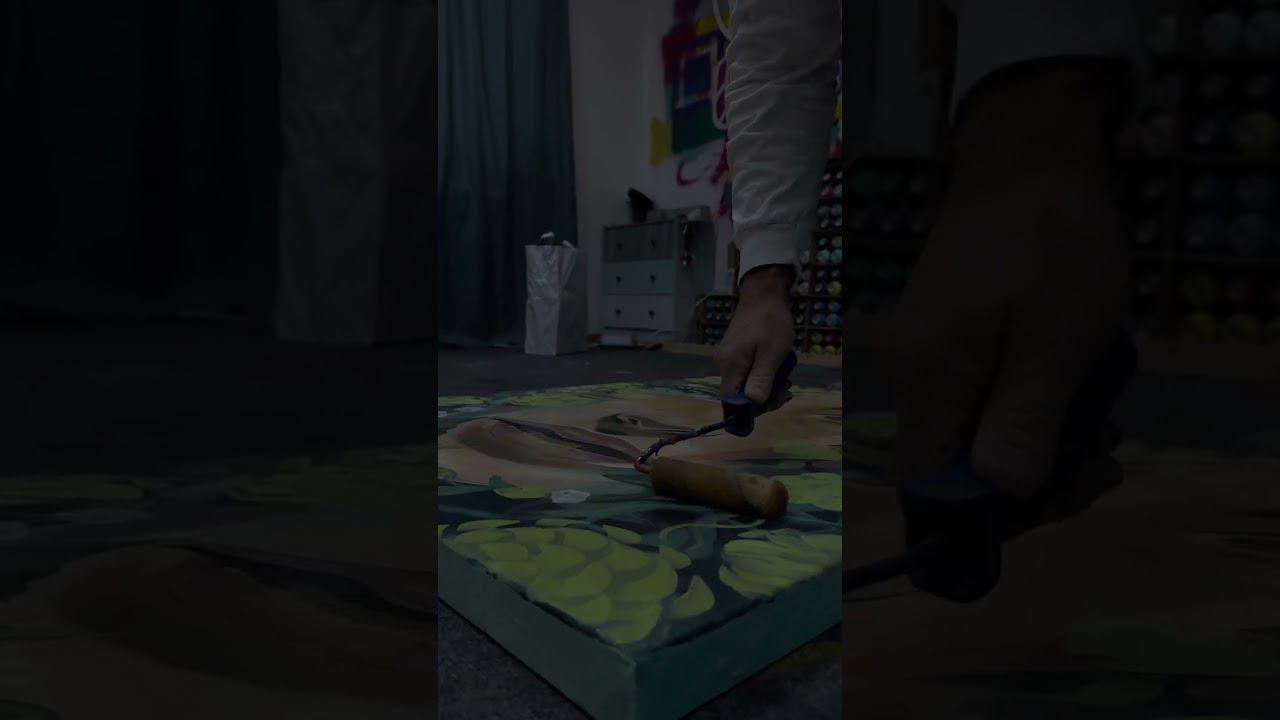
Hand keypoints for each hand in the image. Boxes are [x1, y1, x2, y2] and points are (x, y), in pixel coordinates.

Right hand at [716, 264, 795, 409]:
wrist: (763, 293)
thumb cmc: (770, 322)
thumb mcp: (772, 353)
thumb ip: (761, 379)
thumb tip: (753, 403)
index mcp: (730, 365)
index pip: (730, 401)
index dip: (749, 409)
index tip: (772, 401)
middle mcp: (723, 363)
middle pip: (737, 393)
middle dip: (762, 397)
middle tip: (786, 390)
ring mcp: (727, 356)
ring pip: (743, 382)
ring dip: (764, 385)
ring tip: (785, 378)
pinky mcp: (734, 350)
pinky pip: (745, 370)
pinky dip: (760, 373)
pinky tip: (775, 367)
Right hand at [884, 60, 1130, 502]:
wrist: (1027, 155)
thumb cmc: (1050, 244)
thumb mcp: (1057, 340)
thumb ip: (1023, 422)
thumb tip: (1000, 496)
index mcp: (929, 380)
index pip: (928, 482)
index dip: (983, 509)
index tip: (1052, 492)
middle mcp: (911, 373)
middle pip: (950, 462)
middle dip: (1025, 476)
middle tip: (1100, 457)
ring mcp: (926, 350)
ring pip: (970, 428)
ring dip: (1035, 438)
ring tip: (1098, 418)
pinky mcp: (946, 332)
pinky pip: (978, 394)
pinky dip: (1025, 403)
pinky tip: (1071, 386)